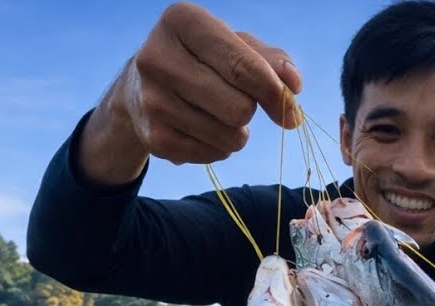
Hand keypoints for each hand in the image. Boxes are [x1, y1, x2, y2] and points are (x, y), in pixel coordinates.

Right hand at [80, 3, 303, 181]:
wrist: (141, 87)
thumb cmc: (203, 59)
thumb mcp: (235, 44)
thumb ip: (271, 60)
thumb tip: (293, 87)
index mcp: (181, 21)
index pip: (242, 67)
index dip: (273, 90)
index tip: (289, 100)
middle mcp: (157, 57)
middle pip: (238, 108)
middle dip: (250, 110)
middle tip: (240, 101)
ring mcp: (152, 101)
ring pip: (229, 136)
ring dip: (237, 132)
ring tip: (219, 114)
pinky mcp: (153, 138)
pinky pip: (213, 155)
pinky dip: (220, 147)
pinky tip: (204, 129)